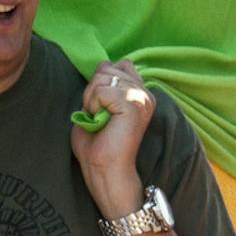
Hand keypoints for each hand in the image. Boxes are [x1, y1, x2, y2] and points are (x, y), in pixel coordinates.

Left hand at [73, 61, 154, 215]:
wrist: (104, 171)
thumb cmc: (97, 145)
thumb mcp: (95, 107)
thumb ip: (100, 85)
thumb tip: (103, 63)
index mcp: (140, 94)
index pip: (120, 64)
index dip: (101, 80)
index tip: (99, 105)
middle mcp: (145, 93)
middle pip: (108, 68)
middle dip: (92, 89)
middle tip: (97, 115)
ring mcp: (142, 98)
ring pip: (103, 77)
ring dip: (91, 98)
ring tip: (99, 119)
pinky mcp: (134, 105)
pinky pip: (101, 90)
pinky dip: (93, 105)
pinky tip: (100, 121)